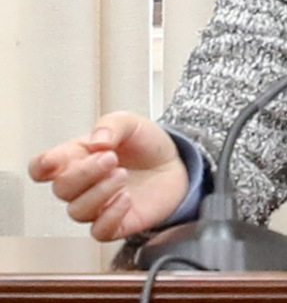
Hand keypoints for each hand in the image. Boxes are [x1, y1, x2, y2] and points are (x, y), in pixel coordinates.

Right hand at [28, 111, 188, 240]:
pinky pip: (99, 231)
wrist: (176, 163)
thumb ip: (111, 125)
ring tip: (123, 175)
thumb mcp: (131, 123)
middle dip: (84, 173)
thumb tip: (96, 141)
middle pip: (61, 189)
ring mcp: (97, 206)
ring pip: (77, 211)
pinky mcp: (115, 224)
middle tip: (111, 159)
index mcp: (77, 156)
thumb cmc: (146, 144)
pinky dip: (111, 216)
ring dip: (100, 192)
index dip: (41, 166)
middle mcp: (82, 184)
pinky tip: (126, 198)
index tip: (54, 161)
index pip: (42, 167)